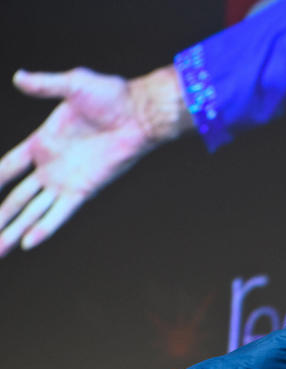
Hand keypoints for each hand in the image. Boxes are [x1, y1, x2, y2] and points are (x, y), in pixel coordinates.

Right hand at [0, 66, 189, 256]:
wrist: (140, 113)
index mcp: (43, 142)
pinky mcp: (84, 189)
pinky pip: (60, 213)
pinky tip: (28, 243)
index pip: (8, 167)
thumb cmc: (111, 96)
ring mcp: (66, 180)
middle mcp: (51, 166)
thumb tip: (19, 77)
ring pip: (33, 210)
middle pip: (17, 197)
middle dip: (0, 215)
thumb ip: (45, 85)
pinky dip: (45, 227)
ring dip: (14, 228)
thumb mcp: (72, 84)